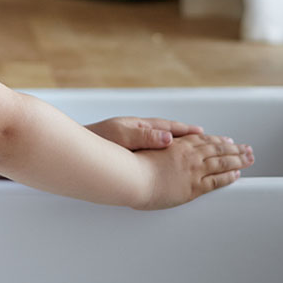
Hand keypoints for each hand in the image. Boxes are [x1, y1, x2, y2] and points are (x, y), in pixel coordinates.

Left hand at [86, 116, 203, 150]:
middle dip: (188, 135)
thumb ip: (145, 137)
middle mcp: (139, 131)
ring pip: (162, 140)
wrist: (75, 147)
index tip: (203, 133)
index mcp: (140, 126)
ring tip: (195, 145)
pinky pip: (152, 148)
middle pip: (169, 132)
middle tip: (207, 138)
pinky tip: (168, 155)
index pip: (170, 128)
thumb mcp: (122, 137)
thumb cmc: (96, 140)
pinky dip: (164, 150)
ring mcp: (133, 138)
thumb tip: (169, 138)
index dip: (187, 131)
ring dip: (178, 142)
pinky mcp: (127, 147)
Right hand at [133, 134, 253, 209]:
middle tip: (247, 148)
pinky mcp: (192, 187)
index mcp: (178, 144)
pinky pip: (216, 181)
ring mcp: (192, 170)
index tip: (226, 139)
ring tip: (250, 158)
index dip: (216, 140)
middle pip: (217, 149)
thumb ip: (157, 142)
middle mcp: (188, 155)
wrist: (129, 177)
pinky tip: (237, 174)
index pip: (203, 140)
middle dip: (234, 148)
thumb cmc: (130, 162)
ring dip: (238, 159)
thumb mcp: (144, 145)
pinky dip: (228, 176)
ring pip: (222, 162)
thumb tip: (166, 141)